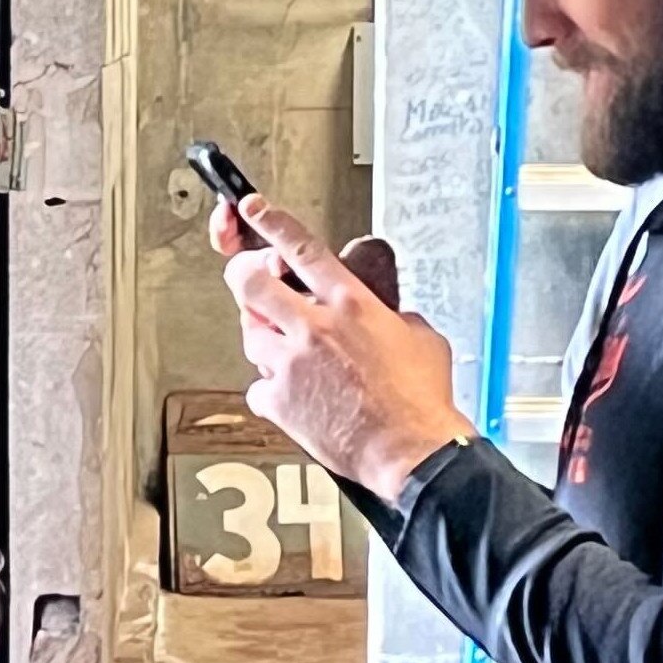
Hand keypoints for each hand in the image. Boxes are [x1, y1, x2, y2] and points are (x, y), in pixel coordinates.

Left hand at [221, 198, 469, 497]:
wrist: (411, 452)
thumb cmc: (419, 402)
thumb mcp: (419, 338)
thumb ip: (391, 317)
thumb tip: (385, 319)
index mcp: (351, 304)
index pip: (300, 248)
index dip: (271, 223)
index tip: (252, 209)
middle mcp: (315, 328)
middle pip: (250, 284)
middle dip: (243, 276)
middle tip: (248, 279)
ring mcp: (292, 365)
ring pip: (249, 335)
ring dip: (263, 337)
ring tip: (284, 348)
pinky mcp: (280, 402)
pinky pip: (257, 386)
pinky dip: (270, 390)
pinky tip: (292, 395)